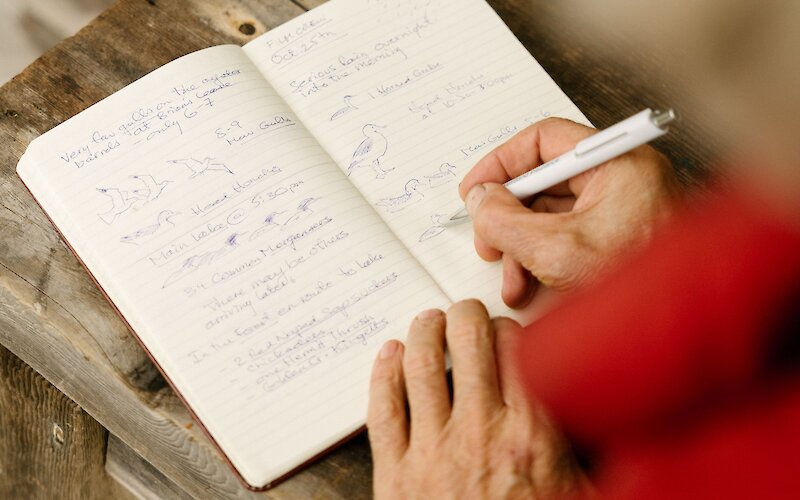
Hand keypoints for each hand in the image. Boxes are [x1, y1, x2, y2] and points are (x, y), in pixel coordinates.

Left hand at [367, 300, 587, 498]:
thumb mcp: (581, 497)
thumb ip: (589, 457)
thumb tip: (627, 436)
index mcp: (532, 435)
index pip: (519, 350)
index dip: (509, 329)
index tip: (505, 330)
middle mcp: (481, 431)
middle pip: (468, 341)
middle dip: (465, 316)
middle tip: (463, 312)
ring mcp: (432, 449)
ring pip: (421, 365)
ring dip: (423, 332)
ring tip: (426, 321)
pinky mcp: (394, 472)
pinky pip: (382, 408)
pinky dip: (383, 373)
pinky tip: (389, 354)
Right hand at [460, 117, 679, 309]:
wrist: (680, 327)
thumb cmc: (640, 286)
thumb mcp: (556, 251)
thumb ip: (505, 221)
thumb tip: (480, 201)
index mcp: (618, 162)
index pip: (545, 140)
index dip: (501, 163)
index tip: (476, 188)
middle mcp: (621, 179)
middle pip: (544, 182)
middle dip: (509, 217)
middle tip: (488, 240)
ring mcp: (621, 209)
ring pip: (551, 215)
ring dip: (521, 247)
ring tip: (511, 280)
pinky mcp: (618, 237)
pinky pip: (566, 236)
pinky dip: (542, 259)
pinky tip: (529, 286)